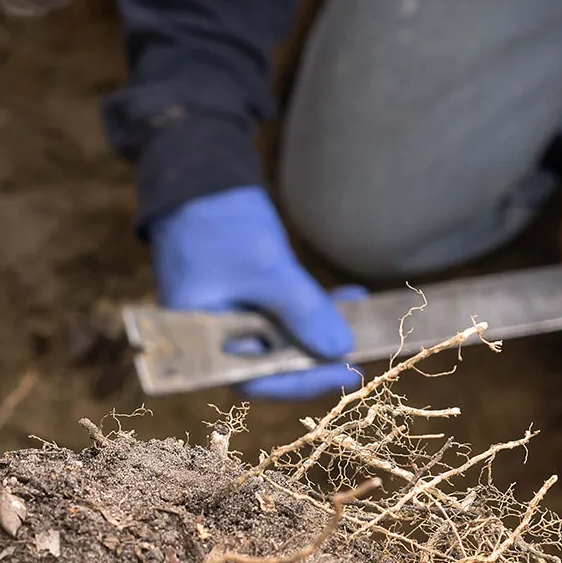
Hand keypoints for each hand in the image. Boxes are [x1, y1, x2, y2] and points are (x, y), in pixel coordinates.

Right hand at [150, 186, 362, 399]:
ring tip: (360, 321)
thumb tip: (340, 350)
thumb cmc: (221, 226)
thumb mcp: (266, 269)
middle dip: (318, 360)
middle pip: (272, 366)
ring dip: (323, 332)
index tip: (344, 373)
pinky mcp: (253, 300)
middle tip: (360, 356)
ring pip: (286, 340)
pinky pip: (288, 316)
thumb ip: (301, 311)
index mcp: (203, 341)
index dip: (300, 382)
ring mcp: (236, 319)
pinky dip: (316, 309)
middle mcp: (218, 338)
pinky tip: (350, 297)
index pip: (253, 381)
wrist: (201, 179)